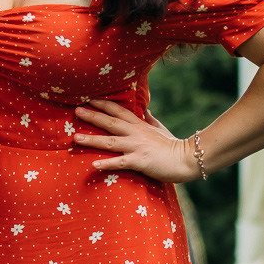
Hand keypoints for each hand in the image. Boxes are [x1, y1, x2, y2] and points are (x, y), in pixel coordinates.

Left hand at [74, 98, 195, 182]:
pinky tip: (93, 165)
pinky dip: (106, 163)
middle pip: (110, 122)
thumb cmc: (173, 145)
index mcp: (139, 125)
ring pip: (110, 141)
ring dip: (92, 139)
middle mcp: (135, 133)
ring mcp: (136, 146)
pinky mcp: (139, 161)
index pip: (118, 110)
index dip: (103, 104)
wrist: (188, 159)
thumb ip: (150, 119)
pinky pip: (120, 162)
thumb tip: (144, 110)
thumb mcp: (160, 128)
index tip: (88, 99)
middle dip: (92, 116)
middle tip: (76, 110)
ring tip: (75, 138)